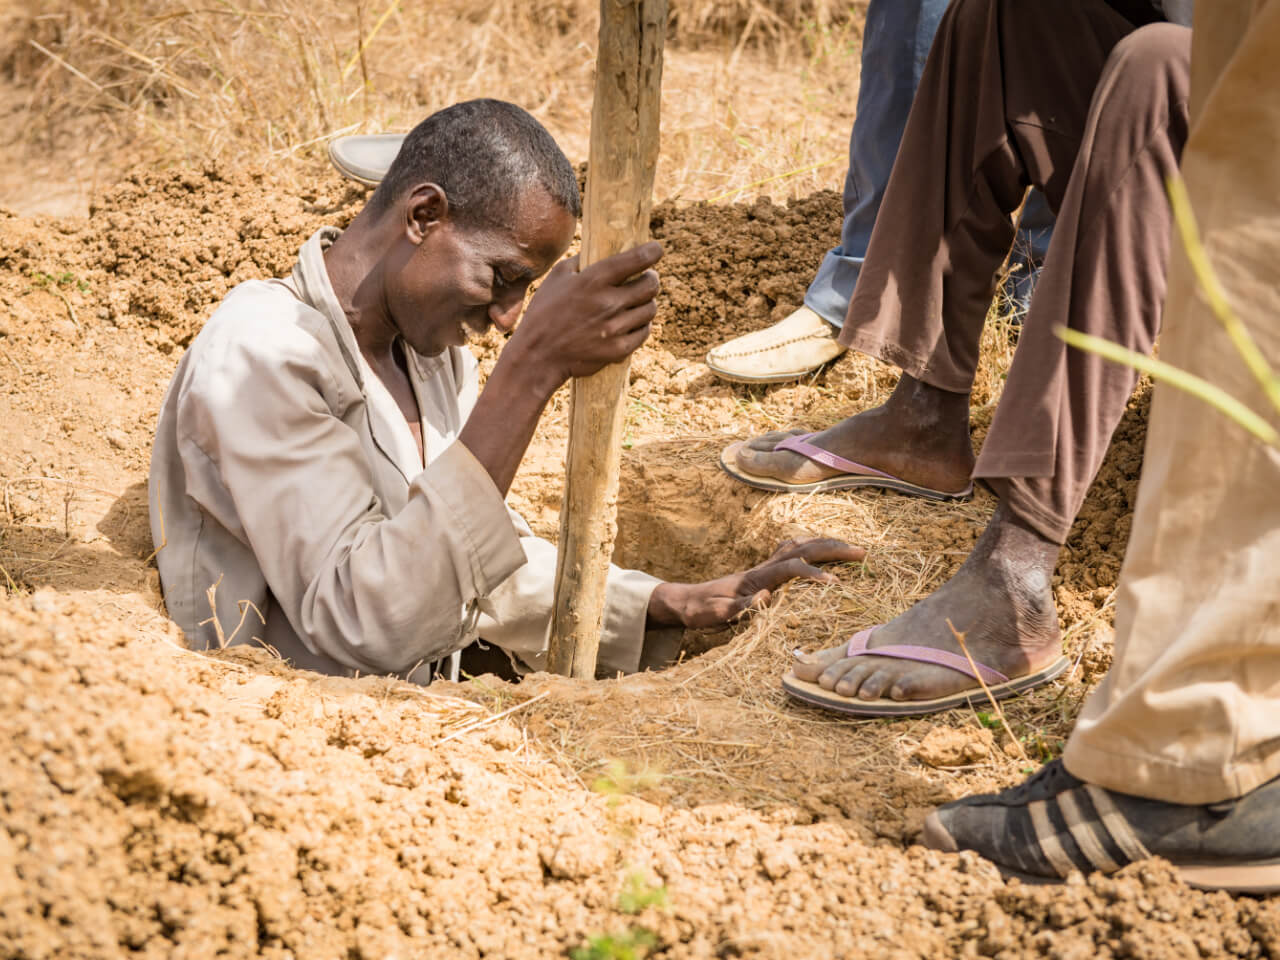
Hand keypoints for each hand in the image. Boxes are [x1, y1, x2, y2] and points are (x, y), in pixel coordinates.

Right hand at [505, 241, 662, 387]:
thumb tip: (600, 250)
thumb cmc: (544, 313)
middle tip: (646, 279)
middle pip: (651, 285)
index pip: (636, 259)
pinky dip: (641, 325)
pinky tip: (631, 322)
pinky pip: (644, 332)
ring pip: (650, 309)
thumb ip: (580, 260)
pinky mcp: (619, 349)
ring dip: (646, 303)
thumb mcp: (556, 277)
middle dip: (651, 279)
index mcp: (593, 280)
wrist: (538, 356)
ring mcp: (614, 328)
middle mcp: (607, 303)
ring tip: (636, 302)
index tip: (656, 250)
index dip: (653, 251)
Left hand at [646, 537, 865, 628]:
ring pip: (799, 547)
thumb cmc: (699, 611)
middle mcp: (762, 569)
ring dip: (826, 544)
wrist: (684, 601)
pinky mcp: (763, 572)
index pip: (790, 570)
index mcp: (754, 579)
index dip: (813, 574)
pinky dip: (810, 547)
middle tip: (862, 552)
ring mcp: (763, 568)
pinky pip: (791, 553)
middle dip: (833, 549)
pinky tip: (819, 549)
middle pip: (802, 549)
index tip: (836, 584)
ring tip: (851, 548)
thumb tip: (766, 597)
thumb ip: (740, 607)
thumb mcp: (715, 615)